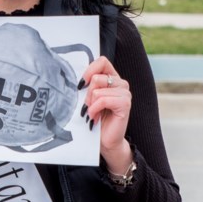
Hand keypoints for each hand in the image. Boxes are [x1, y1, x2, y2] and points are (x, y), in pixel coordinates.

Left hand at [80, 56, 133, 174]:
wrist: (105, 141)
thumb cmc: (95, 119)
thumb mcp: (89, 99)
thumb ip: (87, 85)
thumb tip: (77, 77)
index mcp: (112, 78)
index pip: (102, 61)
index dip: (89, 70)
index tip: (81, 85)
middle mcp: (121, 83)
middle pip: (96, 77)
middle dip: (87, 94)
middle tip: (88, 106)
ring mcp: (125, 93)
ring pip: (98, 89)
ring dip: (91, 104)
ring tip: (93, 113)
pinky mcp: (125, 103)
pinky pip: (103, 100)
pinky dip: (94, 110)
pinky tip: (95, 118)